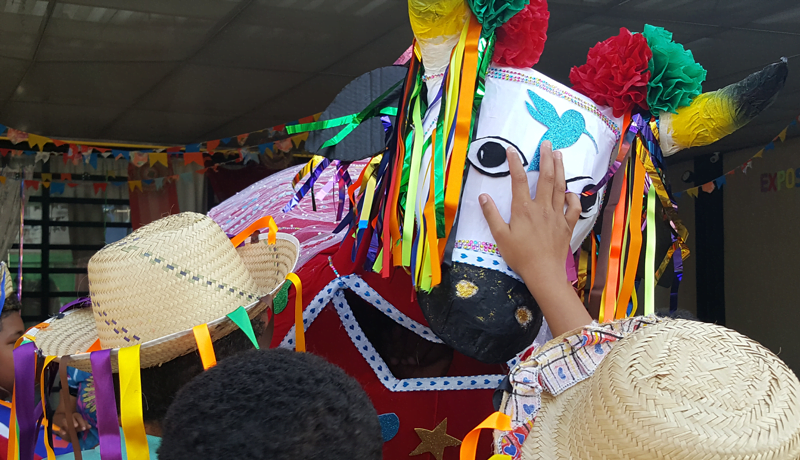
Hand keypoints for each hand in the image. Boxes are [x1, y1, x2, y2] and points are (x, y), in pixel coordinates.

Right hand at [53, 410, 89, 441]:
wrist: (64, 421)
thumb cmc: (75, 422)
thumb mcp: (80, 423)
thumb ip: (84, 424)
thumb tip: (90, 426)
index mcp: (76, 415)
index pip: (79, 417)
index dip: (82, 422)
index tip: (84, 428)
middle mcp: (70, 417)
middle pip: (71, 418)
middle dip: (74, 421)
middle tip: (76, 426)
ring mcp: (64, 421)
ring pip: (65, 421)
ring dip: (67, 424)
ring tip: (70, 429)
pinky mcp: (60, 426)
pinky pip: (60, 428)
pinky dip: (62, 430)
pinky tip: (64, 433)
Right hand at [479, 141, 591, 335]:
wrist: (544, 273)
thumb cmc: (520, 256)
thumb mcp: (500, 237)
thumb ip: (492, 215)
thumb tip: (483, 197)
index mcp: (524, 209)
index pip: (519, 180)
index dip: (515, 163)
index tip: (511, 150)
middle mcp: (542, 208)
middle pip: (546, 177)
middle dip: (546, 158)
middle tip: (547, 143)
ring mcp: (557, 215)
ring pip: (560, 187)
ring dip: (560, 169)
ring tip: (559, 155)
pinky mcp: (567, 225)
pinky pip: (573, 208)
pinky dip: (573, 197)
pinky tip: (570, 192)